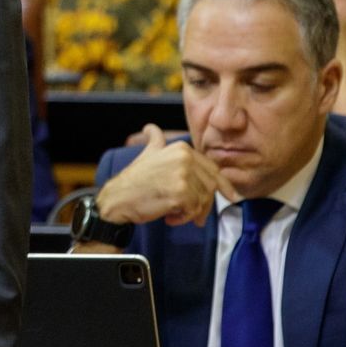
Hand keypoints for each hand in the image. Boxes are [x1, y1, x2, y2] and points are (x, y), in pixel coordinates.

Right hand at [97, 124, 237, 228]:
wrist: (117, 199)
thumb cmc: (133, 181)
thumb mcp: (147, 154)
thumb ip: (156, 141)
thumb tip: (150, 128)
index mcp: (182, 148)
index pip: (212, 169)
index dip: (221, 185)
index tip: (228, 195)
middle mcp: (184, 158)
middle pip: (211, 185)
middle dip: (206, 204)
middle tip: (195, 216)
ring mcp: (182, 175)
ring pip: (204, 200)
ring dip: (192, 212)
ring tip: (175, 213)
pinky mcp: (179, 194)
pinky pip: (194, 210)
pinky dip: (184, 218)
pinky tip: (170, 217)